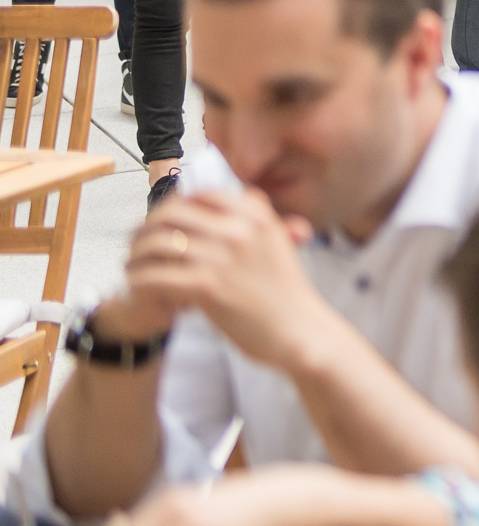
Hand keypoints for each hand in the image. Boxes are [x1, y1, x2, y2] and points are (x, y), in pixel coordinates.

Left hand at [123, 191, 336, 375]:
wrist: (299, 330)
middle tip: (136, 245)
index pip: (201, 196)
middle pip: (172, 215)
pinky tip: (139, 288)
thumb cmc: (287, 293)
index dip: (174, 206)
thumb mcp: (278, 243)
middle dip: (146, 228)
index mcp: (256, 216)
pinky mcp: (208, 287)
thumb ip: (257, 218)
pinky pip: (156, 277)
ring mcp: (222, 258)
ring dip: (136, 257)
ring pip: (157, 245)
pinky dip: (139, 282)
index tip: (161, 222)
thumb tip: (237, 196)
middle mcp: (239, 230)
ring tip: (132, 268)